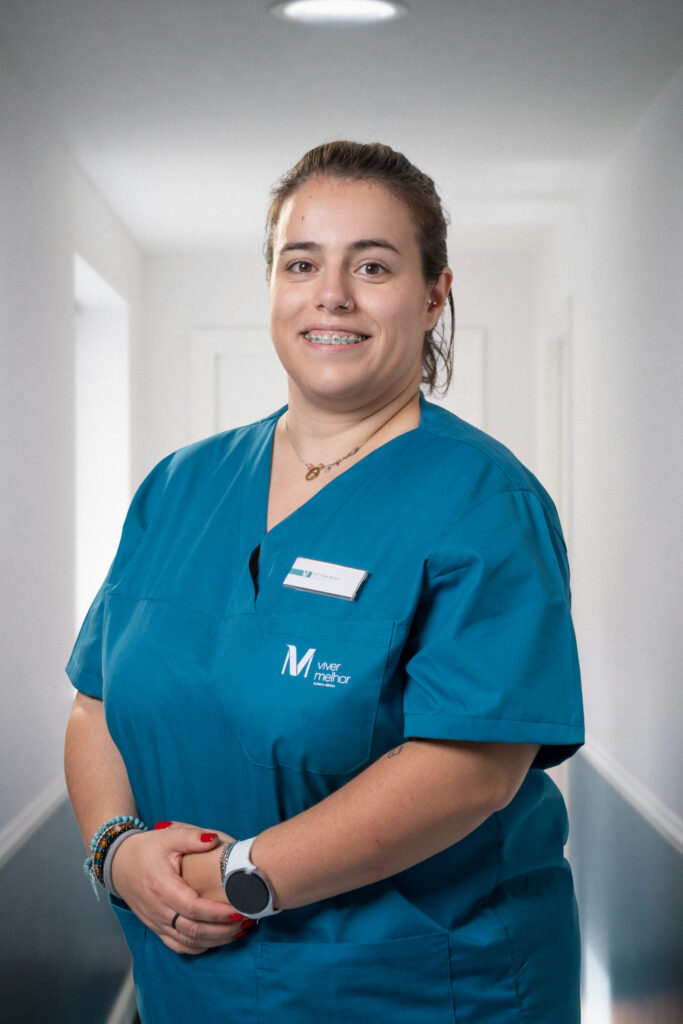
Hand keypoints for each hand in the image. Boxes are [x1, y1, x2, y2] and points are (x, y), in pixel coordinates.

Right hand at [111, 823, 253, 953]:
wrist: (119, 864)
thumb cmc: (146, 849)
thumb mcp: (167, 836)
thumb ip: (191, 837)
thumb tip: (214, 840)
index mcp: (162, 886)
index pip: (193, 908)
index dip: (217, 913)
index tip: (239, 910)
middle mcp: (158, 909)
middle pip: (193, 930)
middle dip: (222, 930)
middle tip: (246, 922)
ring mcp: (156, 921)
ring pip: (187, 941)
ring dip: (215, 941)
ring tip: (239, 932)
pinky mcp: (155, 927)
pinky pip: (177, 945)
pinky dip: (198, 947)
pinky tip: (216, 941)